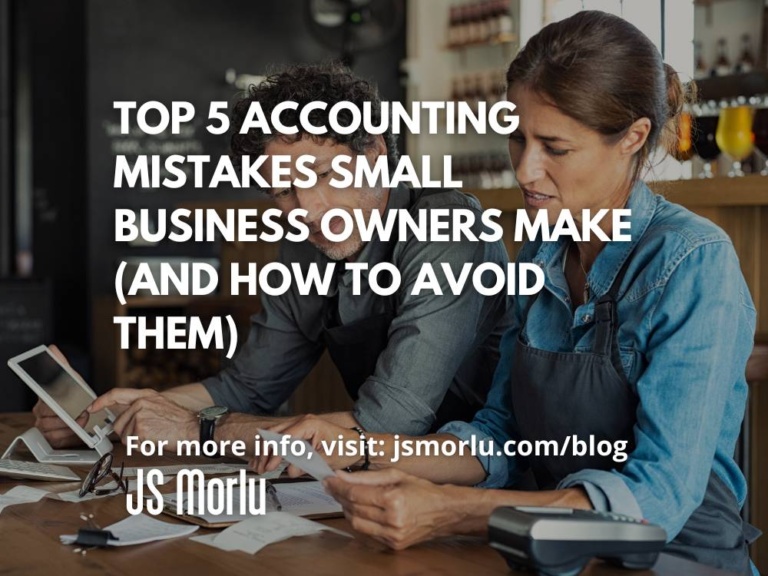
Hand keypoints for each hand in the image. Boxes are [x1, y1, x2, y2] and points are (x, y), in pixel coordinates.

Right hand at [33, 345, 90, 446]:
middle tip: (80, 412)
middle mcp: (40, 411)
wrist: (82, 412)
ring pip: (51, 428)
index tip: (60, 407)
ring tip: (80, 419)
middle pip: (47, 416)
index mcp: (43, 397)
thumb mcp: (71, 378)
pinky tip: (74, 428)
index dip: (53, 405)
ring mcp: (43, 425)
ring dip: (69, 425)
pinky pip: (55, 438)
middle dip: (67, 415)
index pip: (43, 401)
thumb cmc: (75, 395)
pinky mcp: (49, 436)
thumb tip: (52, 349)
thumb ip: (61, 364)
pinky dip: (67, 434)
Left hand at [88, 388, 196, 449]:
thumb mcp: (159, 405)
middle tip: (144, 435)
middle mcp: (140, 403)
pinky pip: (132, 444)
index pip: (116, 394)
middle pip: (118, 423)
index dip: (101, 401)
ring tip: (153, 436)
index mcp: (145, 395)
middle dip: (127, 434)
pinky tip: (154, 441)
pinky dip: (142, 447)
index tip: (92, 408)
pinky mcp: (140, 430)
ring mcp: (139, 416)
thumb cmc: (180, 420)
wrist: (192, 428)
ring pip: (124, 436)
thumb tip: (124, 417)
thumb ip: (141, 407)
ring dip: (136, 441)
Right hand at [250, 414, 358, 476]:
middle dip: (265, 451)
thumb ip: (306, 464)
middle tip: (261, 468)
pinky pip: (281, 438)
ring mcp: (300, 425)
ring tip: (261, 466)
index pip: (285, 438)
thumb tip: (290, 470)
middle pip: (274, 433)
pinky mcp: (299, 432)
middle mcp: (302, 421)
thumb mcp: (326, 459)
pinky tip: (266, 459)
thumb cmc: (346, 447)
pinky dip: (272, 448)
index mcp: (309, 424)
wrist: (356, 444)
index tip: (269, 466)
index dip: (275, 454)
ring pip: (274, 435)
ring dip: (266, 450)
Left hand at [325, 468, 466, 549]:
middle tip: (333, 486)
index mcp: (394, 499)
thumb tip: (341, 476)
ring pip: (356, 523)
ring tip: (346, 497)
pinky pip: (367, 534)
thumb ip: (366, 476)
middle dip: (340, 496)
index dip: (338, 486)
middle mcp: (393, 520)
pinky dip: (359, 521)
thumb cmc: (422, 490)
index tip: (328, 479)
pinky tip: (359, 511)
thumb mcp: (395, 475)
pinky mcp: (393, 545)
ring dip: (347, 510)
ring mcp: (393, 535)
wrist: (444, 512)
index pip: (356, 493)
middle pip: (353, 508)